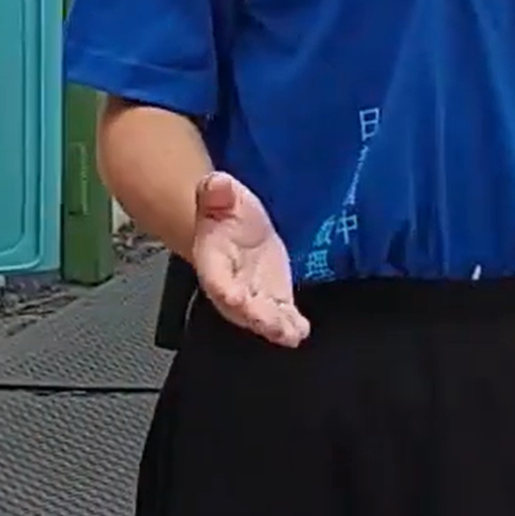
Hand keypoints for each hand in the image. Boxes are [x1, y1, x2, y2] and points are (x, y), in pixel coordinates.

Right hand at [190, 172, 308, 347]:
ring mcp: (252, 297)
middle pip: (240, 307)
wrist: (232, 229)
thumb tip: (216, 182)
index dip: (225, 289)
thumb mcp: (219, 195)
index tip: (235, 297)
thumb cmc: (222, 214)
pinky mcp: (273, 299)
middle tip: (271, 324)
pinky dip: (292, 326)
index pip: (216, 278)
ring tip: (291, 334)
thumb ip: (216, 192)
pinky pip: (282, 316)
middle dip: (256, 316)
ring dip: (276, 327)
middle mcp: (230, 287)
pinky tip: (302, 331)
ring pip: (262, 317)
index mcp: (213, 262)